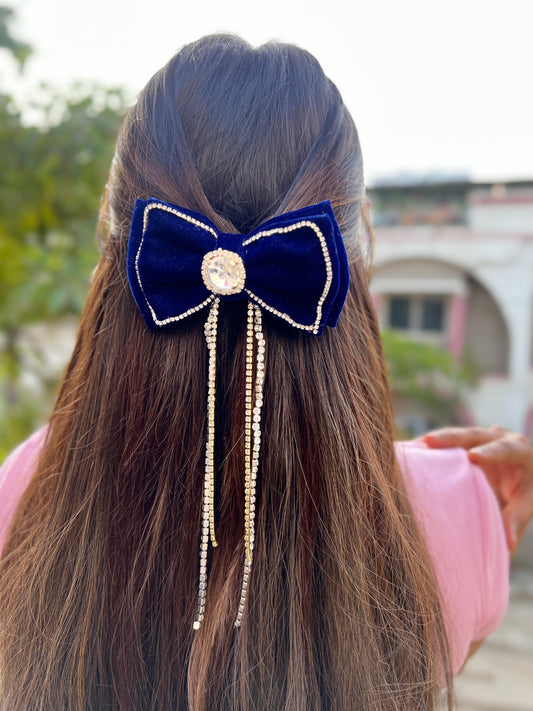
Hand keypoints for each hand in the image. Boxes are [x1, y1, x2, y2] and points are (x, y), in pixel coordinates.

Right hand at [422, 426, 532, 554]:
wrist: (520, 472)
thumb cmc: (527, 488)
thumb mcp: (528, 501)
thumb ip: (516, 518)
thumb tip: (506, 546)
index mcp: (518, 448)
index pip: (503, 449)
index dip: (488, 453)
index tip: (472, 457)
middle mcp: (496, 436)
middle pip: (473, 435)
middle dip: (449, 438)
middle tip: (428, 442)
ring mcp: (477, 436)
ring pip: (455, 436)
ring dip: (433, 441)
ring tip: (412, 447)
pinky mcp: (463, 441)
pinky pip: (444, 441)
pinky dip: (428, 447)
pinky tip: (410, 451)